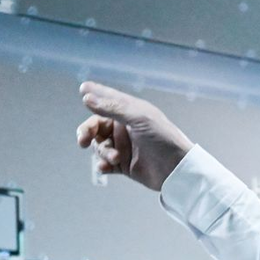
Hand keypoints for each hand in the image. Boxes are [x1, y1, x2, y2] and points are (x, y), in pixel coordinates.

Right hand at [76, 82, 193, 191]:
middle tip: (83, 140)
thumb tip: (86, 97)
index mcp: (130, 113)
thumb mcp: (139, 118)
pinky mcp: (125, 165)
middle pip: (96, 126)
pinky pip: (106, 163)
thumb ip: (112, 108)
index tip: (82, 90)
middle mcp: (124, 128)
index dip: (94, 94)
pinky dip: (103, 164)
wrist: (178, 170)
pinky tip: (105, 167)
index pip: (108, 100)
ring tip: (115, 157)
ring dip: (102, 151)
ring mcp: (124, 147)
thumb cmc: (163, 139)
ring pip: (99, 146)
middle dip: (87, 132)